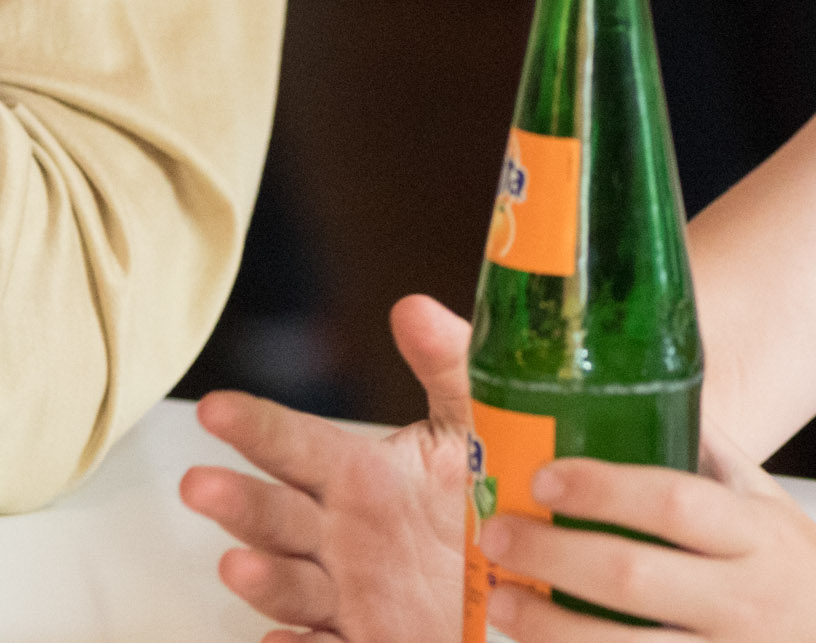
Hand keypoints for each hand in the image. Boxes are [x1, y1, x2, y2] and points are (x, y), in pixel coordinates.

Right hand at [180, 294, 473, 642]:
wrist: (516, 579)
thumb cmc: (478, 498)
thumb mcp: (474, 424)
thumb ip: (449, 364)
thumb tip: (411, 305)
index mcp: (361, 477)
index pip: (296, 446)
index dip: (257, 427)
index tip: (215, 407)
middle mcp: (342, 535)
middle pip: (277, 518)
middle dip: (238, 503)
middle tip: (200, 483)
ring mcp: (349, 594)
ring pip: (291, 585)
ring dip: (262, 577)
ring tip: (238, 563)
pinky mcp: (368, 641)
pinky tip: (279, 641)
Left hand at [478, 440, 815, 642]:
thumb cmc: (798, 562)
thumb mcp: (765, 500)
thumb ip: (704, 454)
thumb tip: (629, 389)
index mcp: (756, 534)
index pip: (675, 503)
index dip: (605, 488)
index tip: (546, 475)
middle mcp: (742, 597)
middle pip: (634, 578)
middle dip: (553, 555)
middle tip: (498, 535)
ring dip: (550, 627)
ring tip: (505, 603)